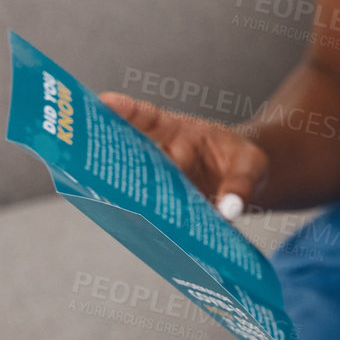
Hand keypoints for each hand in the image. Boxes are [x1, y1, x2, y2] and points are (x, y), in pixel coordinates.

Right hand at [98, 92, 267, 219]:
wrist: (243, 182)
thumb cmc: (244, 161)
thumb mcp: (253, 165)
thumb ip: (241, 185)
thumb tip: (227, 211)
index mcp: (182, 133)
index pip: (152, 120)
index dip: (128, 111)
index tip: (104, 101)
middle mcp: (162, 156)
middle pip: (131, 156)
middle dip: (109, 159)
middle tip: (86, 164)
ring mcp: (158, 183)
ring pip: (134, 188)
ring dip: (121, 197)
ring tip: (109, 208)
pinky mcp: (161, 208)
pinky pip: (149, 215)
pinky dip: (144, 225)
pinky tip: (142, 238)